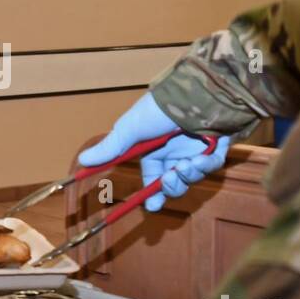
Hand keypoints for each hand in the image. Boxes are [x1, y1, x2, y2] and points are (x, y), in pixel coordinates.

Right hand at [79, 92, 231, 211]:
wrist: (193, 92)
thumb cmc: (159, 108)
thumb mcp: (130, 128)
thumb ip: (111, 147)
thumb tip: (82, 161)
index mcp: (155, 149)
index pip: (152, 177)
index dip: (152, 193)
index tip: (151, 206)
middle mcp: (175, 150)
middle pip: (174, 182)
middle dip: (171, 187)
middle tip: (169, 181)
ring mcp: (197, 149)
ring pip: (193, 176)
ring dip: (187, 175)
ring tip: (184, 166)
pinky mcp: (217, 146)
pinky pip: (213, 165)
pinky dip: (206, 165)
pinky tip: (201, 157)